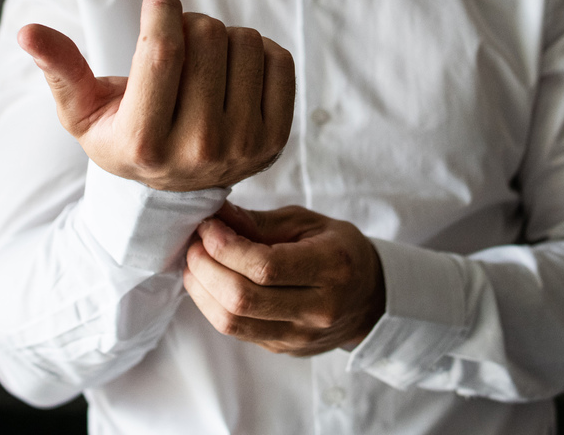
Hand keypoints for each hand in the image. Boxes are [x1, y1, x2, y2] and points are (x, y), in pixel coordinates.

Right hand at [17, 0, 295, 191]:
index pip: (163, 52)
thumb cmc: (124, 135)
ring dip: (222, 37)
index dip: (161, 11)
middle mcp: (199, 150)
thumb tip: (27, 30)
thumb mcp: (83, 112)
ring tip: (202, 61)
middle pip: (207, 38)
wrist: (176, 190)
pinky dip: (257, 52)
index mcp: (145, 142)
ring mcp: (245, 147)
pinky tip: (232, 72)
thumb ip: (60, 69)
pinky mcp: (278, 138)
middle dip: (189, 24)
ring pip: (244, 42)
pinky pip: (279, 59)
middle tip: (178, 43)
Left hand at [183, 202, 385, 355]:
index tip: (208, 226)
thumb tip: (215, 215)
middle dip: (206, 268)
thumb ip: (261, 222)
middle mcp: (318, 309)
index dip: (226, 246)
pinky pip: (237, 332)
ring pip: (233, 323)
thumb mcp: (309, 223)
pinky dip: (212, 305)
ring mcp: (299, 335)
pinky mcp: (283, 348)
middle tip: (194, 244)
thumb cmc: (338, 250)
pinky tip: (209, 281)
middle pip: (243, 299)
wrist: (369, 299)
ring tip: (194, 263)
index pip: (265, 266)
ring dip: (201, 290)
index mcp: (331, 268)